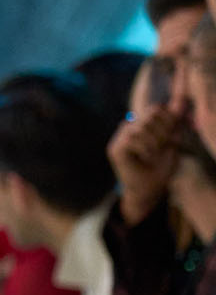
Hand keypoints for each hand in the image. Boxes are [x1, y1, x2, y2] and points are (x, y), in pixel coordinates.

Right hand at [108, 103, 182, 225]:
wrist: (148, 191)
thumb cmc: (160, 168)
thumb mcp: (171, 142)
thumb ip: (173, 124)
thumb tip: (180, 103)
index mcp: (140, 124)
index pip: (155, 109)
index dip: (168, 121)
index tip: (172, 139)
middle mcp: (128, 127)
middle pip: (150, 114)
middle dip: (163, 132)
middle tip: (163, 148)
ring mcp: (119, 137)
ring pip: (141, 126)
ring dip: (154, 142)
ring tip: (154, 154)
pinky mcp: (115, 148)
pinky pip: (133, 138)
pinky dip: (145, 149)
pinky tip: (145, 158)